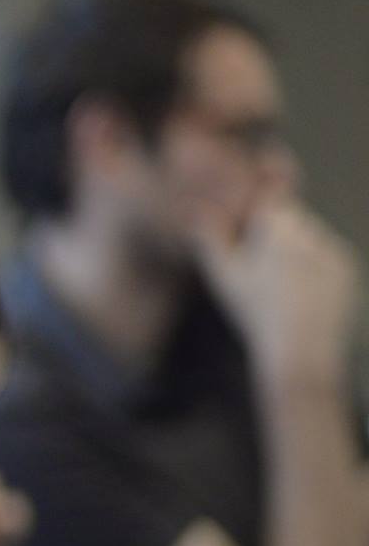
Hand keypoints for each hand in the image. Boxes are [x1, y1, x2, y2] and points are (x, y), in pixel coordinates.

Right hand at [191, 198, 360, 384]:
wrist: (300, 348)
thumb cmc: (255, 312)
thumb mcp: (224, 276)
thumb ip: (211, 238)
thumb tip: (199, 212)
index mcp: (277, 225)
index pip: (270, 196)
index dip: (257, 206)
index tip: (249, 222)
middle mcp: (309, 229)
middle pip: (289, 218)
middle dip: (274, 233)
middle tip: (256, 267)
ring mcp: (332, 249)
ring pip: (308, 238)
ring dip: (293, 251)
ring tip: (277, 288)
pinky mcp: (346, 269)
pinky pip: (326, 258)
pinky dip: (313, 270)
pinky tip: (298, 296)